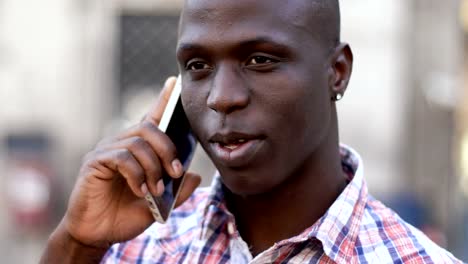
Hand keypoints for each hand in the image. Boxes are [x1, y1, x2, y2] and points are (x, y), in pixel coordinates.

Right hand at [60, 77, 200, 248]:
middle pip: (149, 128)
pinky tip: (140, 190)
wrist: (97, 233)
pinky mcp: (94, 162)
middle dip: (168, 148)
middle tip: (175, 172)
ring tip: (156, 189)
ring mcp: (106, 151)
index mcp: (138, 150)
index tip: (173, 83)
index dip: (163, 100)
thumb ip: (177, 192)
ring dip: (153, 167)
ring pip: (138, 143)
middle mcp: (121, 144)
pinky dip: (136, 174)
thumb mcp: (158, 205)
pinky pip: (121, 157)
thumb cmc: (125, 215)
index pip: (152, 119)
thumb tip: (196, 176)